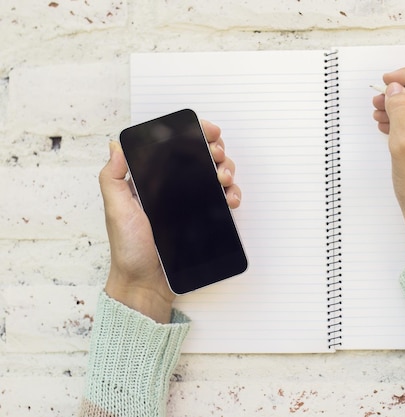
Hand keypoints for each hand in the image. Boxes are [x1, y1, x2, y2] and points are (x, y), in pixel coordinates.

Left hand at [99, 120, 240, 322]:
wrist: (147, 283)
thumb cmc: (129, 249)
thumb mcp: (116, 210)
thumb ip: (113, 178)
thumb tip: (115, 145)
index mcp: (152, 179)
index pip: (175, 148)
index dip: (194, 135)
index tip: (207, 132)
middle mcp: (174, 187)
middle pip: (201, 157)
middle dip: (216, 150)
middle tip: (217, 155)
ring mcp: (191, 203)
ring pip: (217, 175)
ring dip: (227, 170)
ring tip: (224, 178)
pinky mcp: (204, 219)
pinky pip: (224, 200)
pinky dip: (233, 194)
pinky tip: (231, 198)